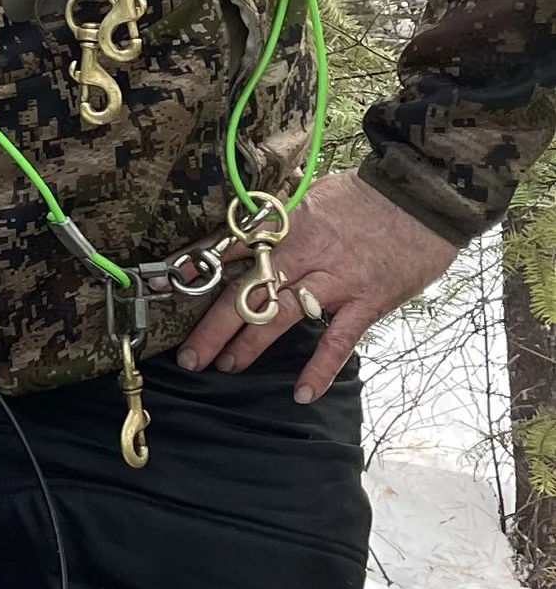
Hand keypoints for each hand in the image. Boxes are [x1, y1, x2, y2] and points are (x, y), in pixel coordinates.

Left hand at [175, 169, 457, 401]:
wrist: (423, 195)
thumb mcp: (313, 195)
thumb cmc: (367, 195)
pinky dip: (320, 368)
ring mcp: (336, 280)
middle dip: (215, 325)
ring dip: (250, 344)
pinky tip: (301, 393)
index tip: (165, 286)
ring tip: (226, 367)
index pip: (231, 248)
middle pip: (248, 291)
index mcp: (287, 226)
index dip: (197, 268)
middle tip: (190, 356)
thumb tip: (244, 224)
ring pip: (281, 316)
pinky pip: (338, 340)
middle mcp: (304, 254)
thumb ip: (279, 216)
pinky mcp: (367, 301)